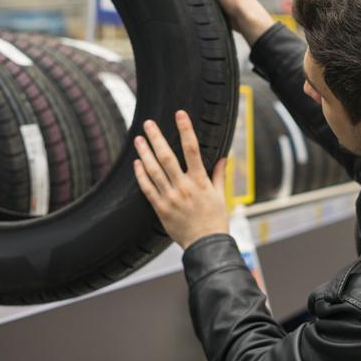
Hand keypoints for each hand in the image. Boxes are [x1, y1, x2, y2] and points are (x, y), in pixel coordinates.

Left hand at [133, 111, 228, 249]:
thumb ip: (219, 175)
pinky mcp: (160, 209)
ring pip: (154, 171)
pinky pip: (147, 189)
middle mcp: (184, 187)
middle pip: (167, 157)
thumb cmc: (215, 220)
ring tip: (138, 139)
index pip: (192, 149)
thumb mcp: (221, 196)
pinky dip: (141, 175)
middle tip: (149, 123)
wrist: (206, 246)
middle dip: (157, 138)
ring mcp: (170, 198)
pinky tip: (136, 163)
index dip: (186, 129)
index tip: (180, 114)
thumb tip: (224, 157)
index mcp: (200, 181)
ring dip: (144, 153)